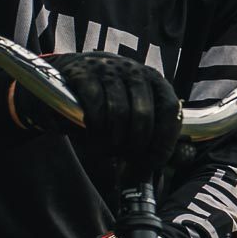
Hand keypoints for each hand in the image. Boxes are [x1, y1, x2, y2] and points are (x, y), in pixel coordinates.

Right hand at [15, 52, 180, 172]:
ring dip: (112, 140)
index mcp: (154, 81)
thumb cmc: (106, 100)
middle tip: (126, 160)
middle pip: (143, 115)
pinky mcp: (83, 73)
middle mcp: (135, 72)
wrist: (67, 76)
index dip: (162, 141)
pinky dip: (95, 126)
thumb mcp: (130, 110)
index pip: (169, 111)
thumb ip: (147, 134)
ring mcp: (109, 69)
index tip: (151, 163)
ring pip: (118, 113)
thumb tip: (153, 168)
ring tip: (107, 150)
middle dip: (135, 145)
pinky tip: (93, 134)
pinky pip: (94, 105)